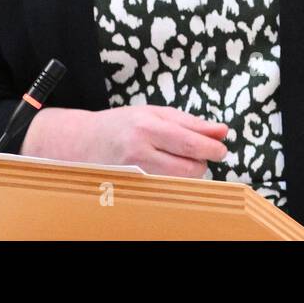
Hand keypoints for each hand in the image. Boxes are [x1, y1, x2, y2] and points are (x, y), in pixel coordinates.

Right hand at [20, 104, 229, 177]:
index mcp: (147, 126)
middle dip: (202, 161)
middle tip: (202, 154)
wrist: (81, 142)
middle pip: (189, 166)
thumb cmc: (121, 124)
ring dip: (189, 171)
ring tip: (178, 159)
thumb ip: (189, 122)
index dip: (212, 148)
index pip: (190, 142)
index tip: (222, 148)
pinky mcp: (132, 187)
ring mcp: (135, 172)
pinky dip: (173, 181)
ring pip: (180, 181)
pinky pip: (166, 189)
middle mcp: (140, 151)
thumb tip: (221, 131)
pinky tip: (165, 170)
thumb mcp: (154, 113)